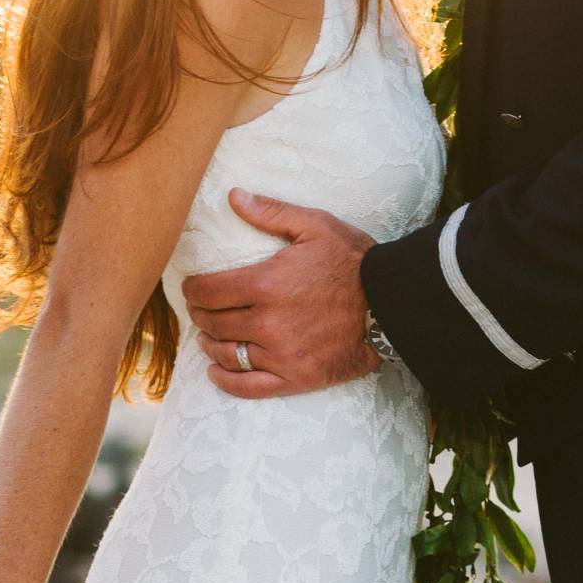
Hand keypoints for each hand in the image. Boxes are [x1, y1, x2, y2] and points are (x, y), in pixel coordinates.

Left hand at [182, 188, 377, 396]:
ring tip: (207, 335)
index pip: (206, 291)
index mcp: (265, 284)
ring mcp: (279, 355)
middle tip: (199, 308)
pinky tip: (215, 371)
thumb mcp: (315, 226)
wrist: (392, 305)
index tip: (191, 287)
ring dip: (210, 343)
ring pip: (225, 353)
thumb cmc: (354, 262)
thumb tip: (233, 195)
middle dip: (199, 313)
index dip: (192, 289)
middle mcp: (266, 323)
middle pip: (212, 322)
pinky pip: (248, 387)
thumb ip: (271, 212)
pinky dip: (226, 381)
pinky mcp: (294, 378)